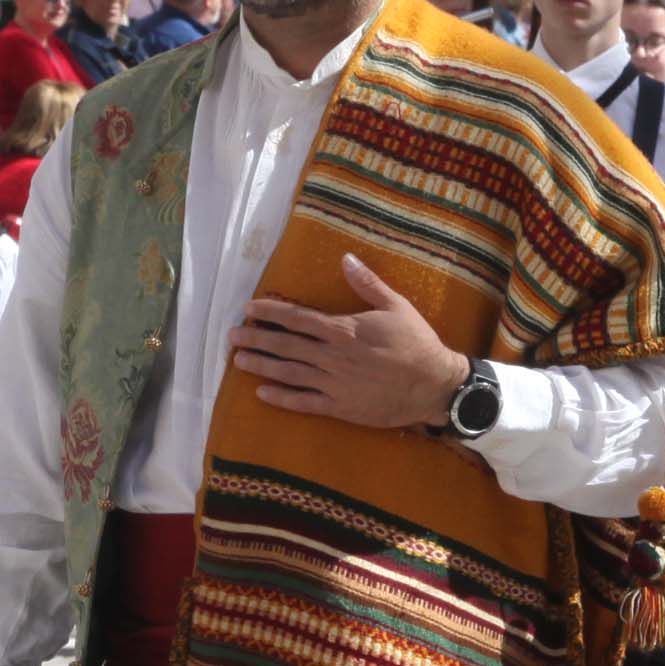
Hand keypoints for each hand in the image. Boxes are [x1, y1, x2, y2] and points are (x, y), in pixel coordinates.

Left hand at [230, 256, 465, 428]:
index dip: (270, 312)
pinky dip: (281, 398)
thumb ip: (367, 284)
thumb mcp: (396, 306)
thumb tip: (346, 258)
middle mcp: (331, 356)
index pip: (297, 318)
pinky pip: (303, 402)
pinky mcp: (339, 407)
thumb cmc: (417, 343)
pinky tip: (261, 393)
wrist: (434, 386)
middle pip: (285, 345)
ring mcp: (333, 383)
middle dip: (256, 338)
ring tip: (237, 360)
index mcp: (342, 329)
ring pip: (288, 373)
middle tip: (231, 335)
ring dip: (261, 365)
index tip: (248, 309)